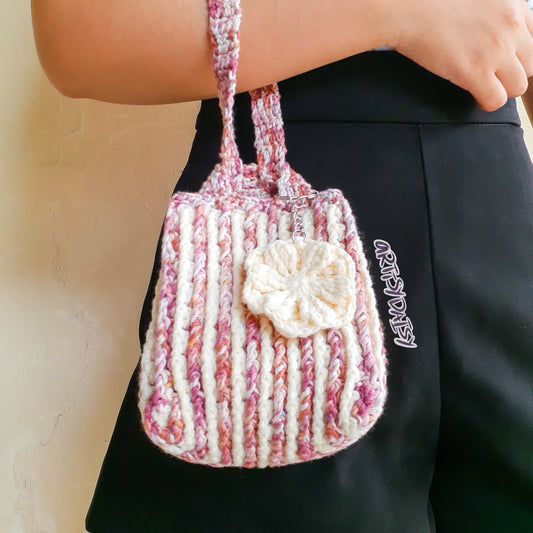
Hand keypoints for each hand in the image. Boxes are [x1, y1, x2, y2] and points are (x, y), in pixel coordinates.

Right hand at [387, 0, 532, 110]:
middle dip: (513, 72)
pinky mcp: (475, 71)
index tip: (506, 60)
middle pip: (531, 64)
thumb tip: (491, 32)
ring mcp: (495, 50)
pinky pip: (495, 100)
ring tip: (484, 85)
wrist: (409, 10)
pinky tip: (476, 94)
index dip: (520, 54)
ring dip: (502, 89)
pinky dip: (487, 101)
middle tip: (492, 74)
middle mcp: (511, 27)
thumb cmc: (432, 2)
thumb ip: (494, 13)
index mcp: (513, 6)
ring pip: (518, 86)